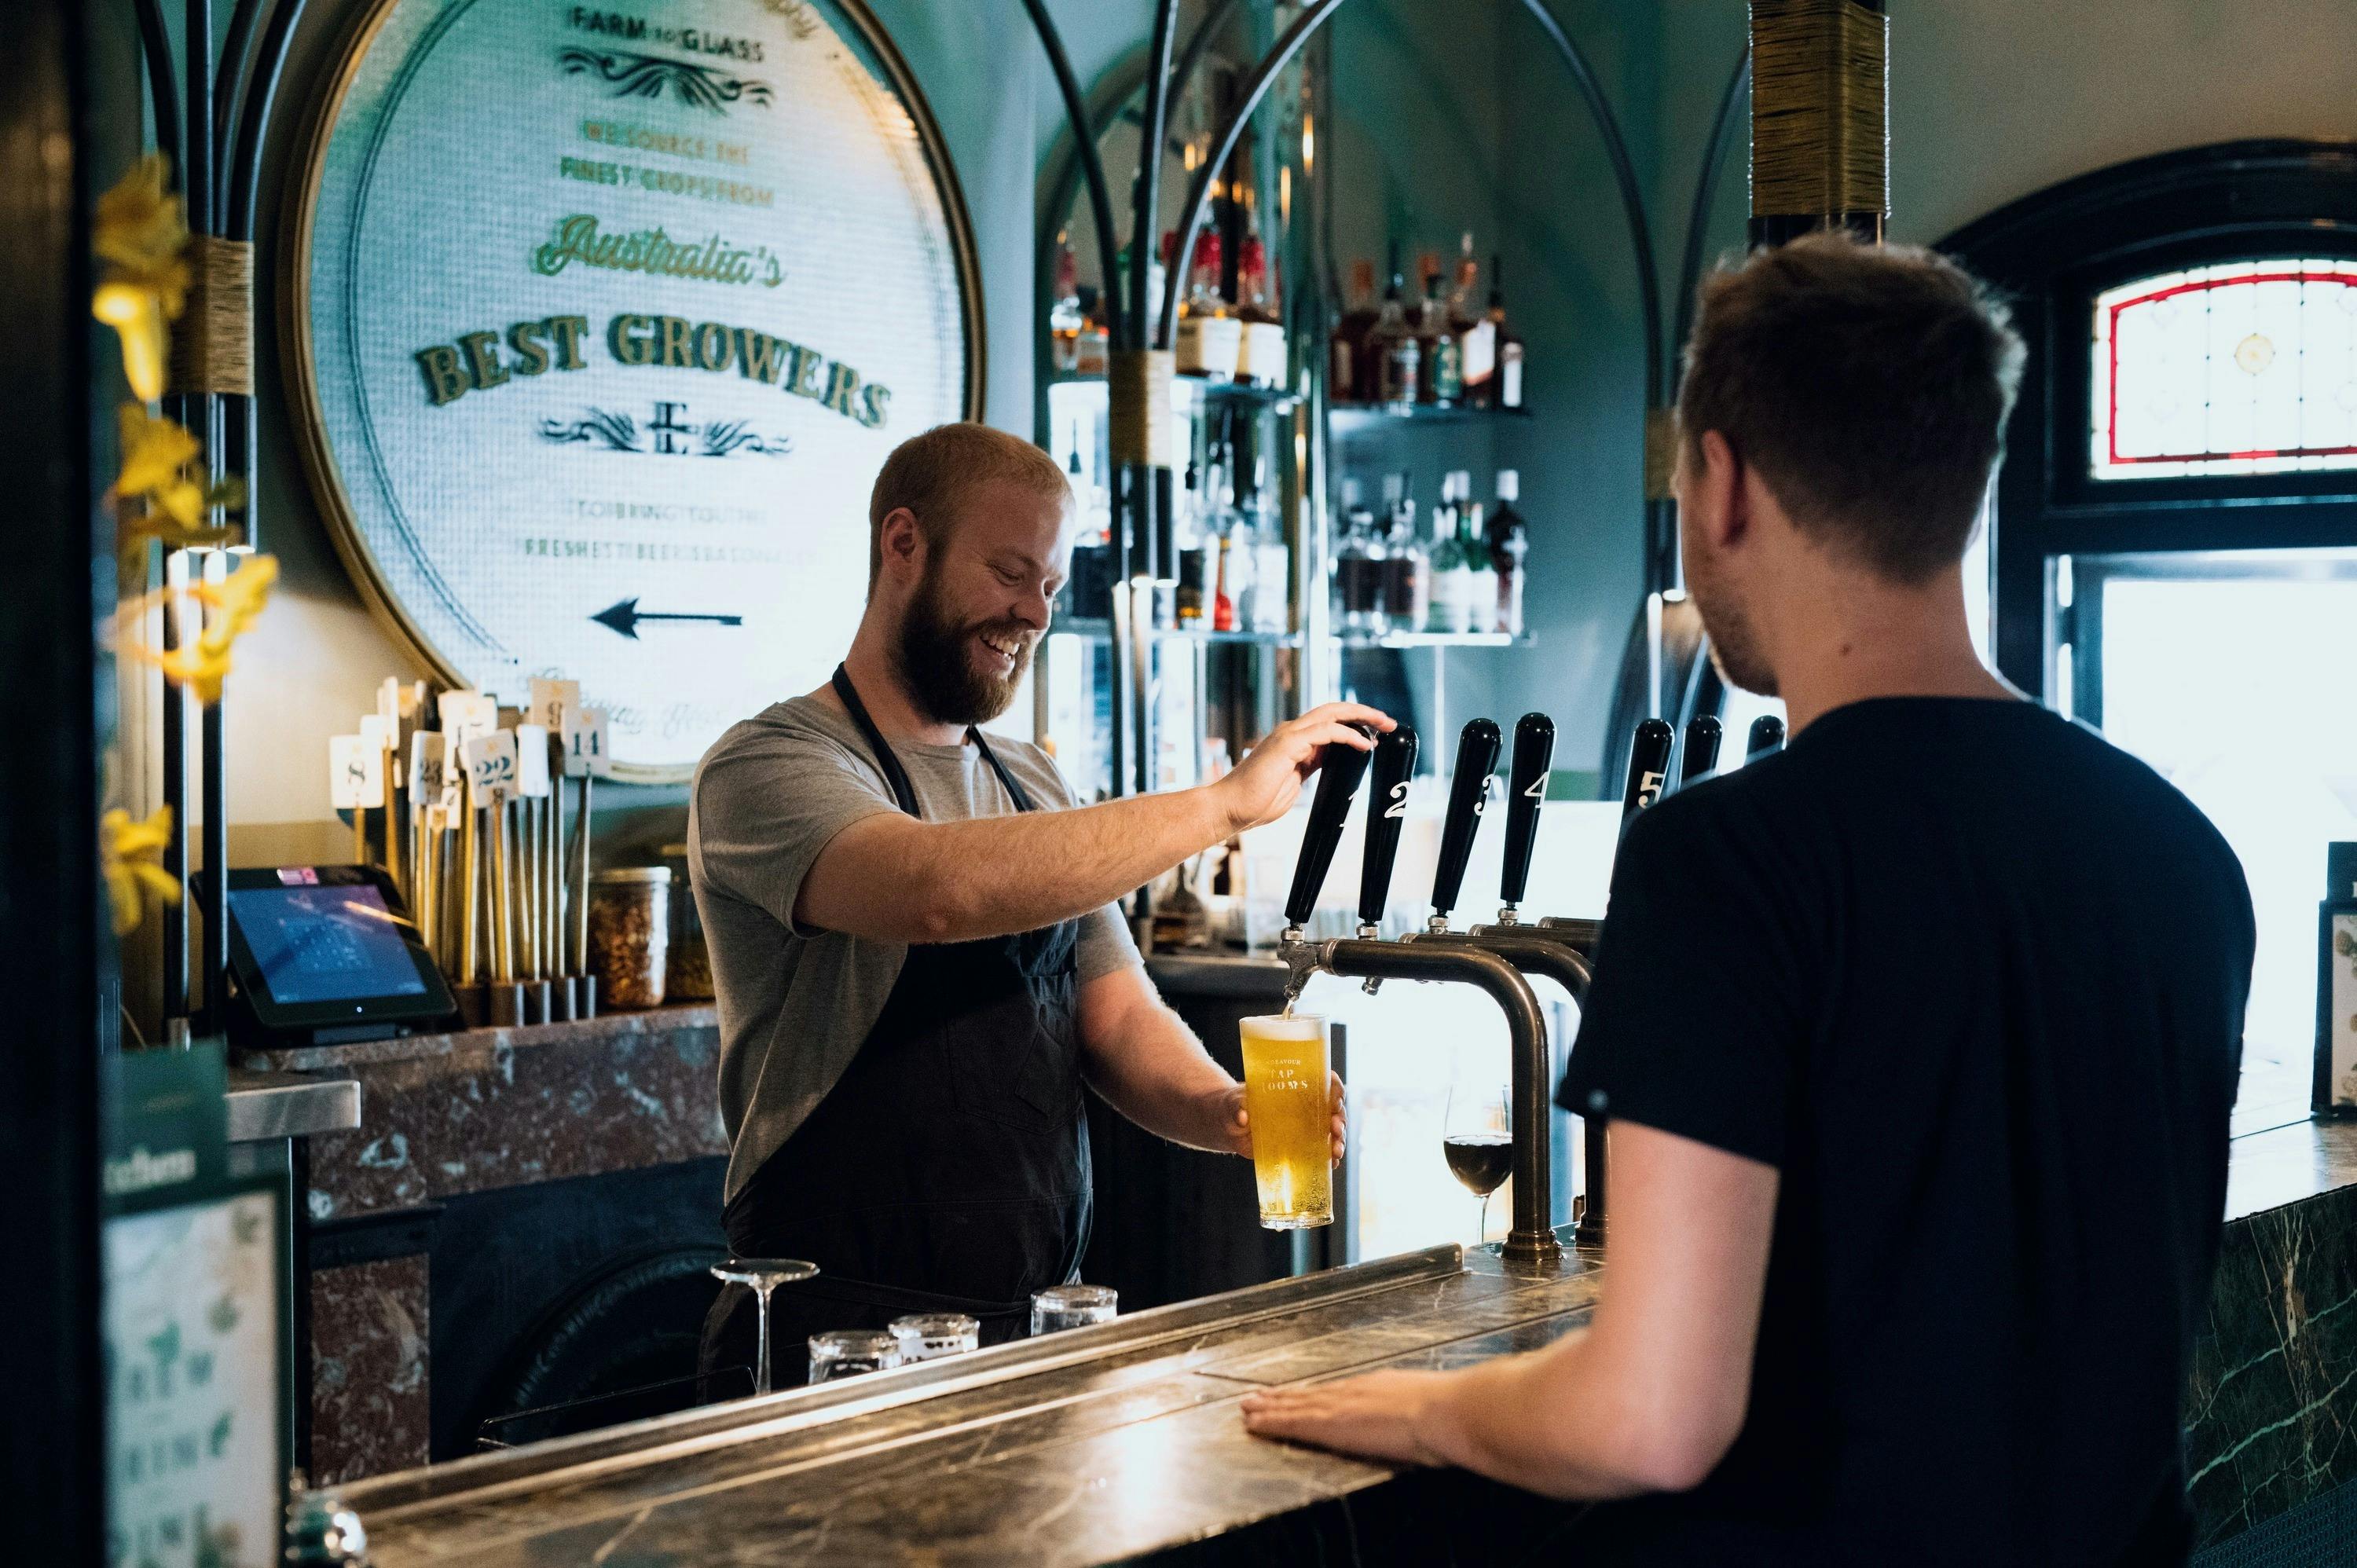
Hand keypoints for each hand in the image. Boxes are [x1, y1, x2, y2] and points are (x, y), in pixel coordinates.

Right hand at [1210, 703, 1392, 835]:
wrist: (1231, 809)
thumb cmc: (1257, 803)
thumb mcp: (1295, 783)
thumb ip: (1313, 768)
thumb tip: (1334, 763)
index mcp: (1294, 741)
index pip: (1330, 723)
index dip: (1355, 724)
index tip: (1378, 734)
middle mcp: (1291, 732)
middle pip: (1334, 710)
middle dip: (1364, 713)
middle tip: (1389, 722)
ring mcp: (1288, 735)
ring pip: (1332, 713)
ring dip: (1362, 717)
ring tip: (1384, 727)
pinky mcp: (1287, 743)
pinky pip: (1326, 732)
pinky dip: (1349, 735)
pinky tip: (1364, 745)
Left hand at [1219, 1070, 1347, 1163]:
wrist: (1229, 1125)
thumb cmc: (1234, 1105)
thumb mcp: (1235, 1102)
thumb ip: (1238, 1106)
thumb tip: (1243, 1117)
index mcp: (1296, 1086)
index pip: (1324, 1081)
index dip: (1335, 1088)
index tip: (1335, 1098)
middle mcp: (1306, 1105)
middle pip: (1333, 1109)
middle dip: (1339, 1119)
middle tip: (1335, 1128)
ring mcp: (1306, 1126)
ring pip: (1332, 1131)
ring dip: (1339, 1140)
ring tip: (1336, 1151)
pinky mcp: (1301, 1145)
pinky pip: (1322, 1150)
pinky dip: (1330, 1157)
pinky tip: (1332, 1164)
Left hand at [1240, 1369, 1453, 1465]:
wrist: (1443, 1412)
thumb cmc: (1447, 1414)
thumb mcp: (1429, 1405)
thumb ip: (1418, 1412)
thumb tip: (1427, 1421)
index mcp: (1378, 1387)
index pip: (1336, 1391)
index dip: (1314, 1393)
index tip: (1298, 1393)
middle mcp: (1353, 1390)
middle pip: (1310, 1394)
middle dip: (1282, 1396)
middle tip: (1256, 1396)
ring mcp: (1339, 1405)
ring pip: (1295, 1405)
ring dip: (1269, 1407)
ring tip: (1247, 1407)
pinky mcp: (1328, 1423)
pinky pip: (1291, 1422)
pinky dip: (1270, 1421)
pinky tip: (1253, 1423)